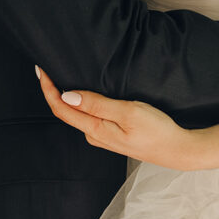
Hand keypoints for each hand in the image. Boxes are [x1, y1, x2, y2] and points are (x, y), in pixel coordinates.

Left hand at [36, 66, 209, 169]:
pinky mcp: (112, 135)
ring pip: (77, 115)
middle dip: (52, 91)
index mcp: (95, 130)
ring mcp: (103, 136)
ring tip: (60, 77)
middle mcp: (94, 135)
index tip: (40, 70)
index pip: (61, 109)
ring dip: (66, 97)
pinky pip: (89, 117)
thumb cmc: (157, 131)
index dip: (48, 89)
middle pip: (65, 112)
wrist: (177, 150)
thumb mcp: (128, 112)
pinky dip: (81, 103)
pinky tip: (84, 94)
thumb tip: (67, 96)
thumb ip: (97, 104)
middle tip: (46, 69)